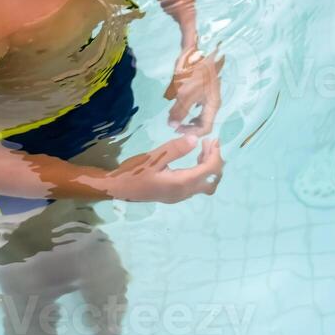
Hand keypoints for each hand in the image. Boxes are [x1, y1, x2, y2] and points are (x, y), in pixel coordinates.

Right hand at [108, 133, 223, 203]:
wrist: (118, 188)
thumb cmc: (134, 171)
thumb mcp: (153, 157)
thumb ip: (175, 149)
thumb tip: (195, 139)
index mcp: (181, 183)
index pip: (209, 171)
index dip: (215, 154)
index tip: (213, 139)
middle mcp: (184, 193)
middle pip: (212, 180)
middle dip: (216, 162)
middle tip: (209, 143)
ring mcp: (180, 196)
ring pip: (205, 184)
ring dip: (209, 167)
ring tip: (203, 149)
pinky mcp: (175, 194)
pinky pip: (196, 185)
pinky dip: (201, 172)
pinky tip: (194, 160)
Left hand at [164, 45, 224, 136]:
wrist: (196, 48)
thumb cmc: (193, 71)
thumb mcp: (184, 93)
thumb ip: (179, 111)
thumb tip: (172, 126)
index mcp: (212, 105)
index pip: (205, 128)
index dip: (190, 132)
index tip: (176, 129)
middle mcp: (213, 102)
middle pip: (204, 122)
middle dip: (189, 126)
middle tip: (174, 125)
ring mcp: (209, 94)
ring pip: (200, 113)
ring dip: (187, 117)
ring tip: (174, 117)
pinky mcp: (203, 87)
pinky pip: (197, 104)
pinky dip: (188, 108)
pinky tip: (179, 104)